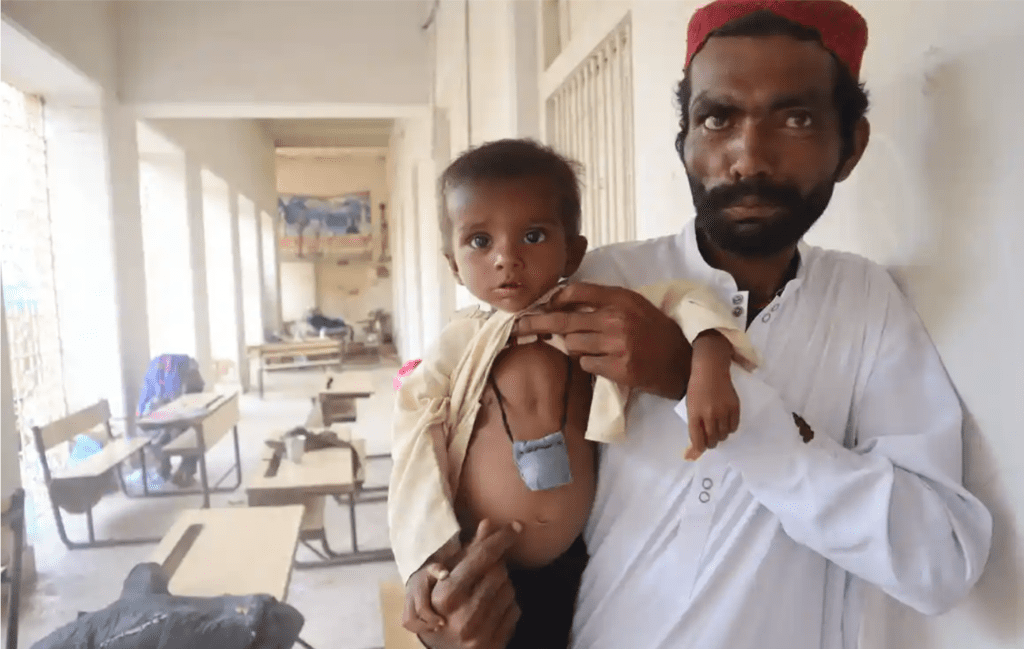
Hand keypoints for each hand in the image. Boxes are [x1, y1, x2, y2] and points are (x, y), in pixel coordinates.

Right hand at [402, 562, 449, 634]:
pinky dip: (417, 628)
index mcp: (416, 588)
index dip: (431, 617)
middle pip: (410, 619)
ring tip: (435, 627)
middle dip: (425, 626)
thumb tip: (445, 574)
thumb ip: (439, 571)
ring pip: (406, 622)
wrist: (419, 575)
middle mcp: (408, 597)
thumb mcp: (435, 568)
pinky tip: (430, 626)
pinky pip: (407, 623)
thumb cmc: (431, 573)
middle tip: (439, 626)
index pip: (421, 608)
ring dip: (420, 628)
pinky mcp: (405, 610)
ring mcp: (405, 604)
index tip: (443, 622)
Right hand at [418, 519, 521, 648]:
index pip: (481, 558)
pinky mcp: (494, 645)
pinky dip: (508, 604)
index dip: (500, 538)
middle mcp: (463, 617)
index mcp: (446, 595)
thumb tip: (488, 523)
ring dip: (503, 584)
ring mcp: (480, 634)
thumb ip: (469, 551)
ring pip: (509, 590)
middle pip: (498, 572)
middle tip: (488, 568)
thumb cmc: (441, 606)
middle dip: (497, 565)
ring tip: (486, 590)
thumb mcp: (447, 576)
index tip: (515, 527)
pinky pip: (514, 611)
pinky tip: (492, 607)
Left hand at [514, 283, 691, 399]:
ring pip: (573, 345)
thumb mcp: (633, 305)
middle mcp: (617, 319)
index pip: (576, 291)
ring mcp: (617, 345)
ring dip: (576, 348)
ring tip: (598, 348)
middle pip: (564, 320)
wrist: (680, 362)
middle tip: (516, 327)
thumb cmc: (654, 331)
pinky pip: (586, 364)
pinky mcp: (618, 368)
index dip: (553, 299)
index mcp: (620, 298)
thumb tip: (561, 299)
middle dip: (536, 323)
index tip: (539, 306)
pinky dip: (590, 364)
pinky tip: (607, 362)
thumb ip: (602, 300)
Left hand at [684, 366, 739, 459]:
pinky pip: (734, 426)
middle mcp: (709, 415)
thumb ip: (694, 423)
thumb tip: (697, 444)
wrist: (710, 369)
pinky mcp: (734, 407)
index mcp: (694, 414)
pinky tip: (726, 425)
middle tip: (710, 440)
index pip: (697, 439)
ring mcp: (722, 411)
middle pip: (712, 439)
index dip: (699, 448)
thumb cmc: (696, 387)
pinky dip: (730, 429)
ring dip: (720, 436)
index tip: (701, 449)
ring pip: (724, 435)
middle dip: (710, 443)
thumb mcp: (691, 405)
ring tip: (718, 431)